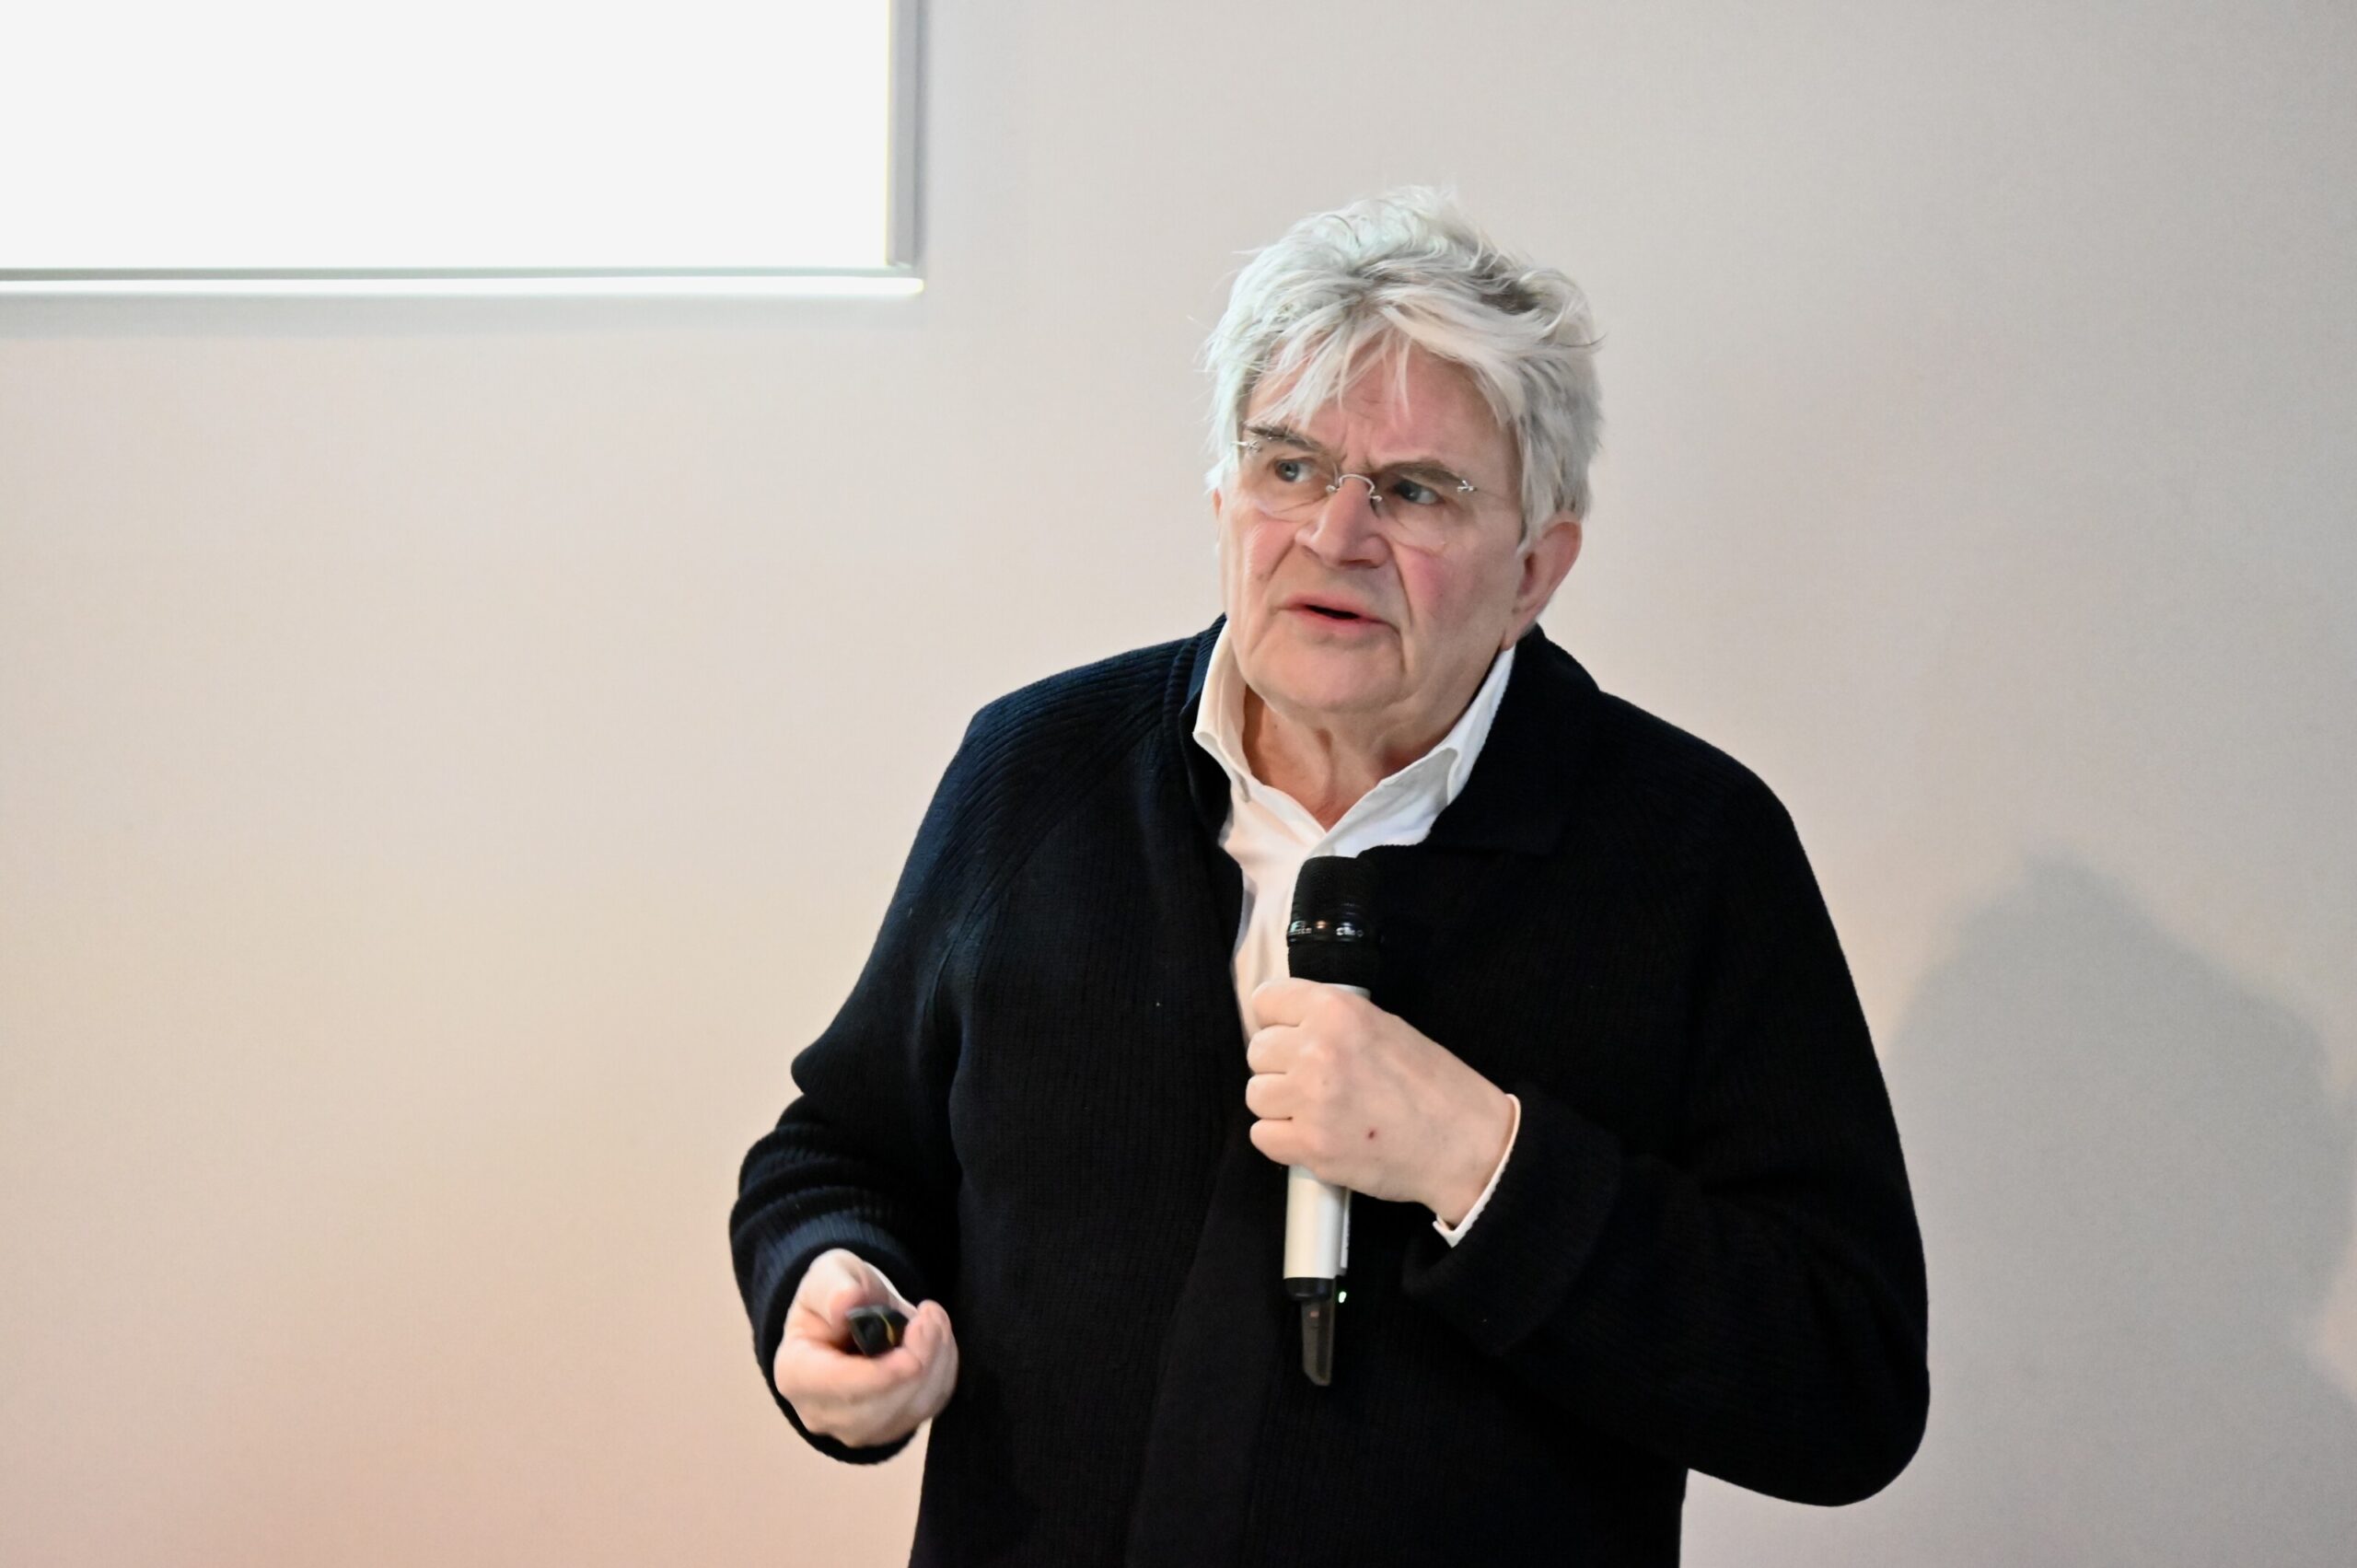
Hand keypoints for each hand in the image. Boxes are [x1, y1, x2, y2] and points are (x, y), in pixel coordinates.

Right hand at [773, 1248, 959, 1447]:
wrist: (851, 1316)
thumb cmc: (835, 1295)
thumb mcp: (829, 1274)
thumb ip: (833, 1286)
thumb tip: (846, 1304)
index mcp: (796, 1374)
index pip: (838, 1388)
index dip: (882, 1372)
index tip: (916, 1331)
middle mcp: (822, 1413)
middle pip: (878, 1410)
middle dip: (919, 1360)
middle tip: (930, 1316)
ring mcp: (858, 1428)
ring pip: (909, 1411)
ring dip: (936, 1363)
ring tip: (933, 1320)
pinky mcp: (892, 1427)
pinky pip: (929, 1408)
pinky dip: (944, 1372)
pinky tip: (936, 1340)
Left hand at [1245, 978, 1514, 1224]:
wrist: (1463, 1143)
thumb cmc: (1434, 1086)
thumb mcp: (1386, 1026)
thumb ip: (1334, 1021)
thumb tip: (1291, 1026)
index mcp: (1337, 1011)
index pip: (1265, 1001)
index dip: (1276, 1021)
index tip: (1289, 1035)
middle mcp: (1318, 1050)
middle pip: (1257, 1051)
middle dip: (1280, 1066)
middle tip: (1312, 1081)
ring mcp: (1311, 1100)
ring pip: (1256, 1095)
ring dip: (1280, 1105)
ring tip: (1317, 1110)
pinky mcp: (1311, 1146)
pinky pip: (1263, 1136)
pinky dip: (1283, 1140)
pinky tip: (1314, 1135)